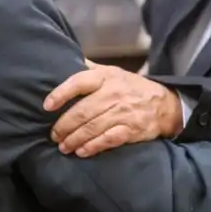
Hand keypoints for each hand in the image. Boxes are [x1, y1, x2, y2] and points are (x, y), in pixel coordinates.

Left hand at [44, 63, 181, 157]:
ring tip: (63, 146)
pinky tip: (82, 151)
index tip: (47, 106)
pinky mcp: (131, 129)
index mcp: (106, 77)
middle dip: (64, 126)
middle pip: (82, 111)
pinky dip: (93, 147)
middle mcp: (113, 94)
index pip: (78, 82)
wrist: (164, 104)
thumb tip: (67, 59)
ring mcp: (123, 112)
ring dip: (74, 139)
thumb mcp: (113, 72)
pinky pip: (108, 140)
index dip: (60, 94)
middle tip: (53, 135)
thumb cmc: (131, 88)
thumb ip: (90, 69)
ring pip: (92, 127)